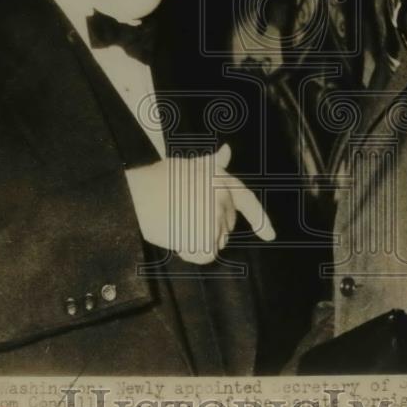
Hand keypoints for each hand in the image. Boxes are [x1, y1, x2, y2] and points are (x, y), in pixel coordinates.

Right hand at [125, 144, 274, 263]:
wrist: (136, 195)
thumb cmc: (157, 180)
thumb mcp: (188, 165)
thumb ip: (212, 163)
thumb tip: (228, 150)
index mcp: (221, 178)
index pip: (246, 200)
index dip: (260, 219)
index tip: (270, 235)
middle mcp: (223, 196)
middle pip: (226, 226)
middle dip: (208, 228)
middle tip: (181, 217)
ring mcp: (216, 216)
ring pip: (215, 242)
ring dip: (197, 239)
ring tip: (175, 223)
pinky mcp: (206, 235)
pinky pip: (206, 255)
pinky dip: (191, 253)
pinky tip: (177, 238)